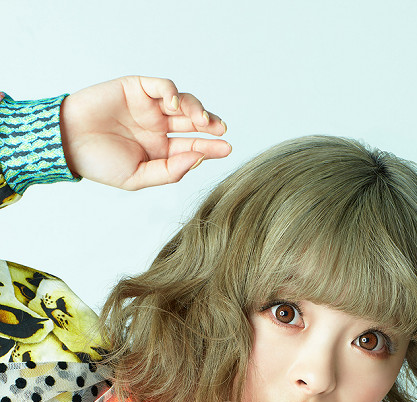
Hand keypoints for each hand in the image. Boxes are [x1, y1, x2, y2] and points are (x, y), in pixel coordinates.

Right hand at [59, 75, 230, 190]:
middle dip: (210, 125)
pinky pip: (162, 86)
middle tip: (221, 130)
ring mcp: (148, 107)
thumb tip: (197, 159)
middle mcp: (157, 128)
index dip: (210, 147)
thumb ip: (169, 171)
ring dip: (195, 108)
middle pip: (192, 123)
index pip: (191, 146)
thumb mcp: (138, 177)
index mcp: (160, 151)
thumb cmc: (99, 164)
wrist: (67, 142)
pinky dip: (172, 93)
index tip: (226, 149)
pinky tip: (174, 105)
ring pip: (182, 103)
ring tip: (201, 119)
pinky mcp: (137, 88)